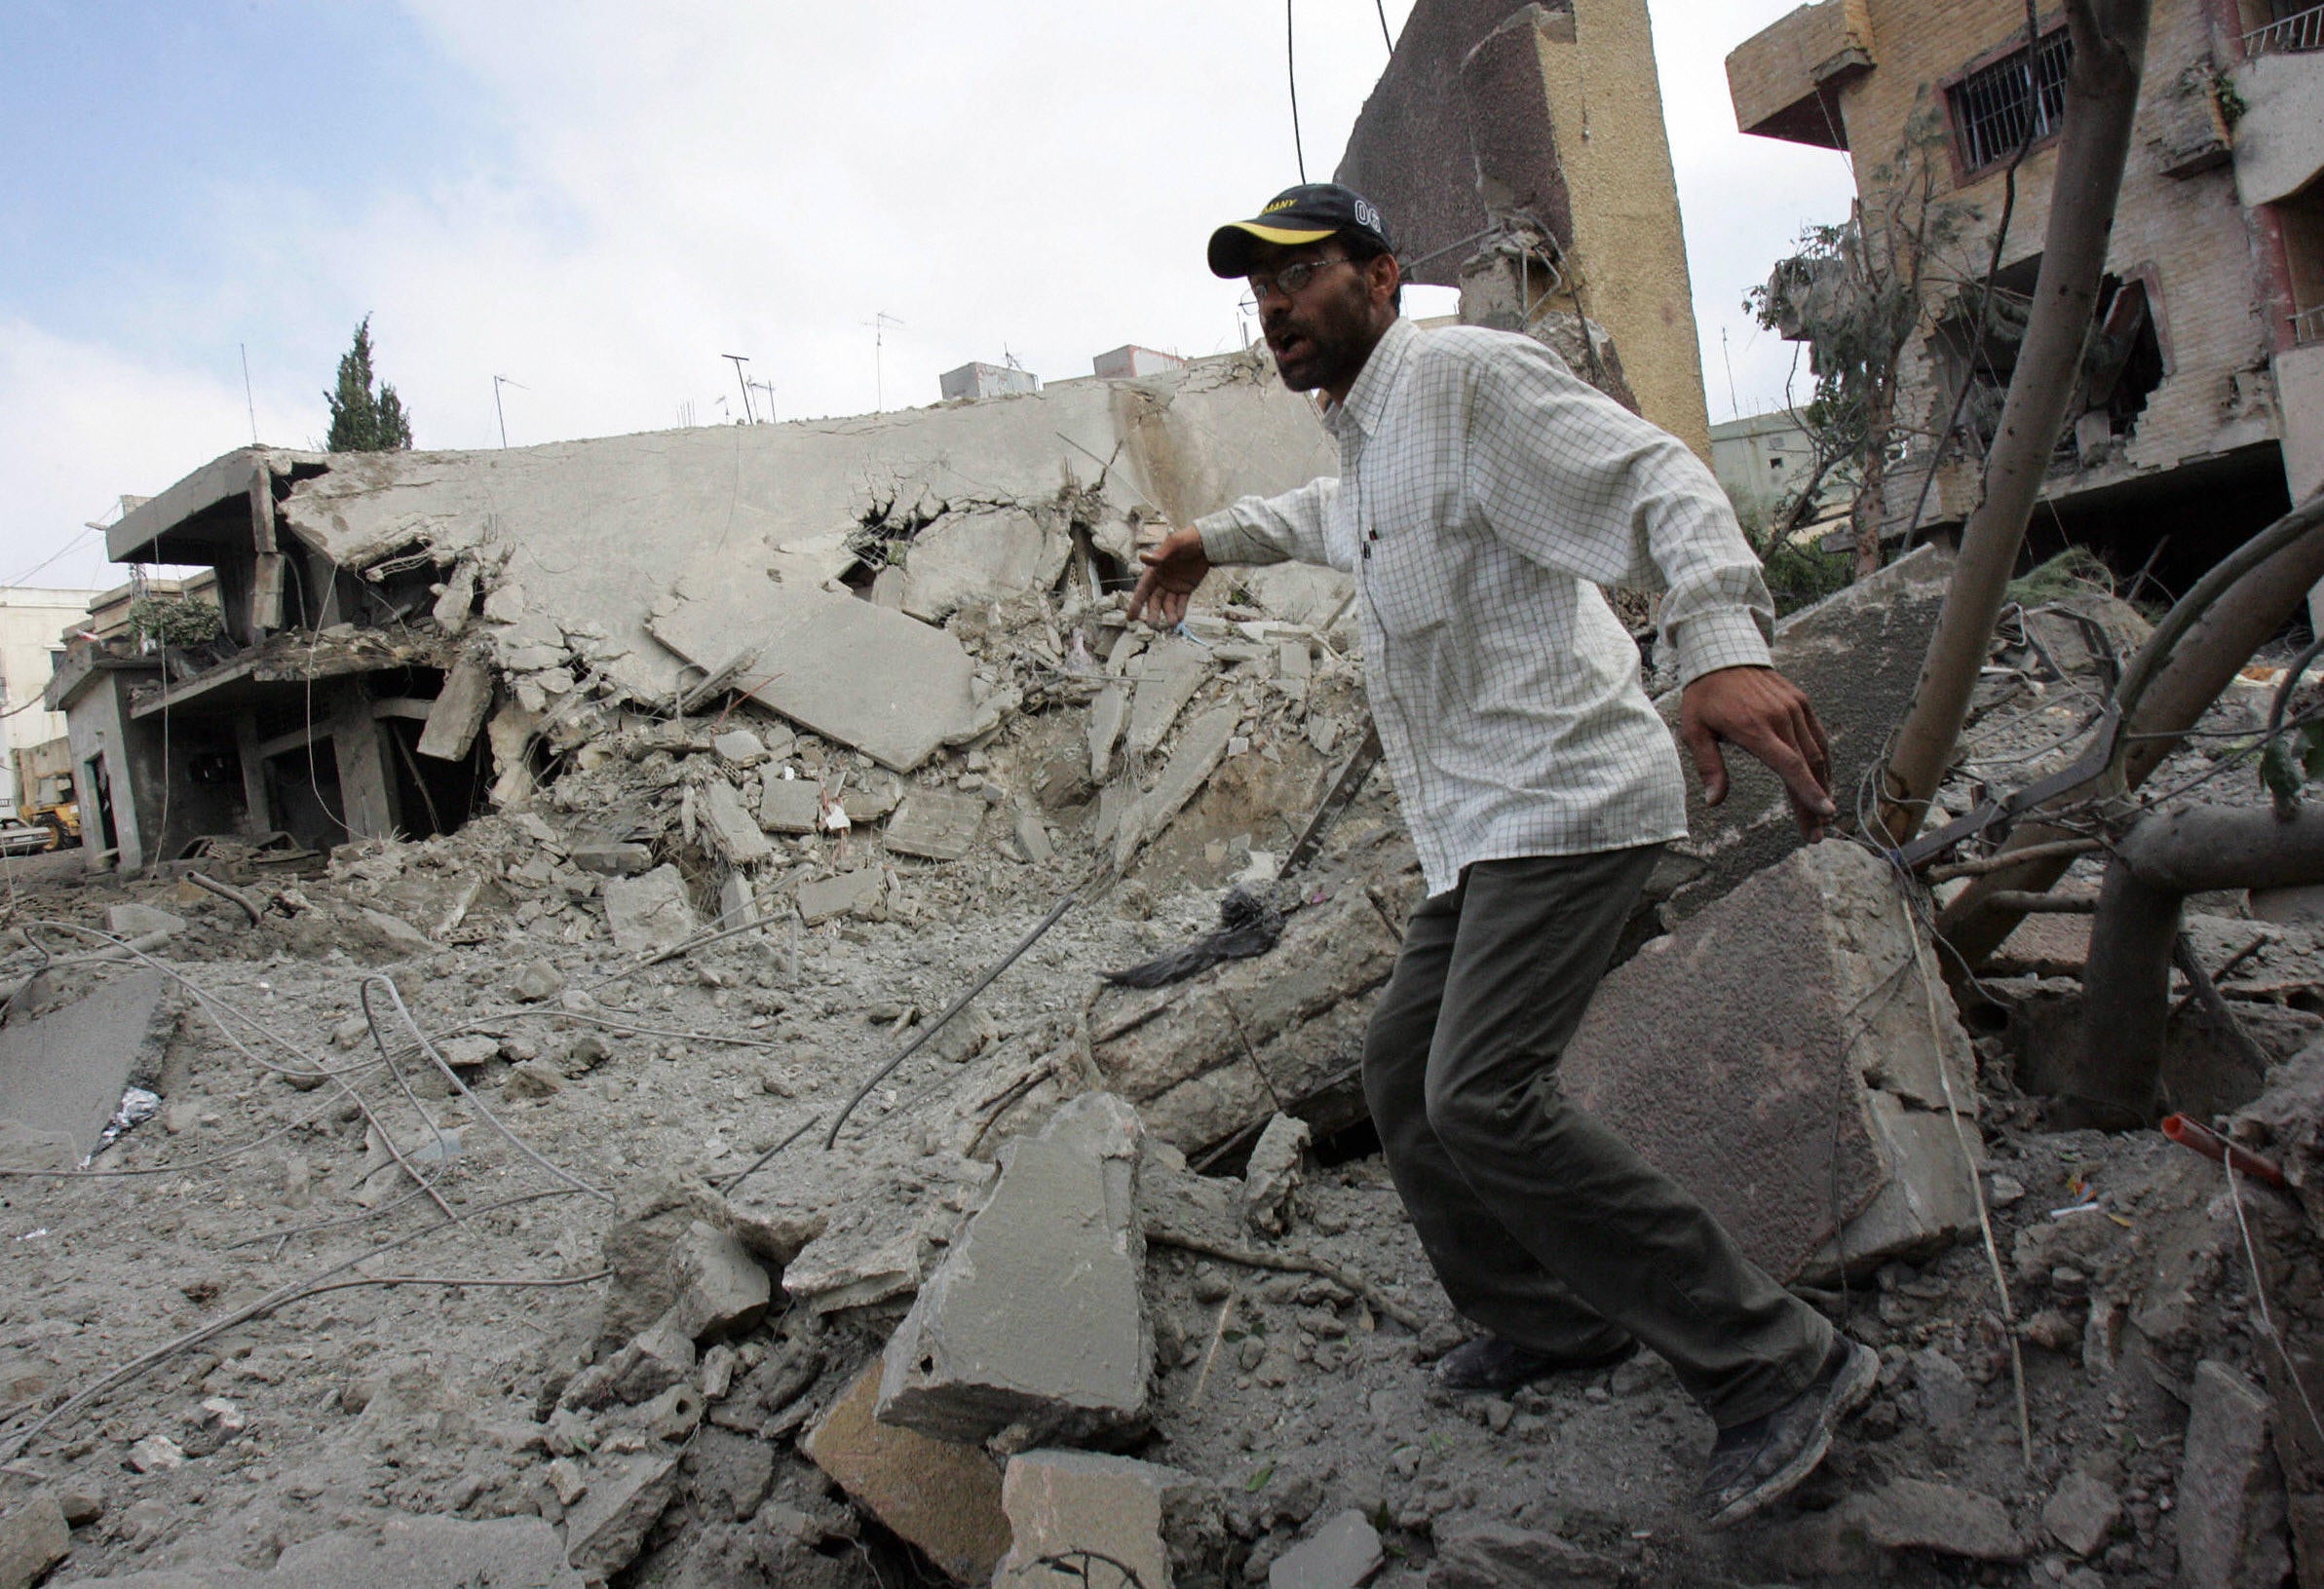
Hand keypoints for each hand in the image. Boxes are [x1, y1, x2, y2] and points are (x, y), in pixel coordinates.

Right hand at [1126, 525, 1211, 628]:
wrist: (1207, 542)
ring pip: (1168, 604)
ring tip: (1172, 623)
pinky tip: (1180, 618)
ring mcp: (1174, 585)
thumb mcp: (1173, 544)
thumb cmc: (1187, 539)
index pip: (1142, 590)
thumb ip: (1159, 555)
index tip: (1130, 618)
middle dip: (1153, 613)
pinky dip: (1180, 610)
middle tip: (1153, 625)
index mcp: (1154, 570)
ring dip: (1169, 614)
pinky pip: (1181, 602)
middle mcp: (1162, 580)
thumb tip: (1142, 557)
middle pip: (1154, 601)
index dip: (1136, 604)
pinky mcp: (1186, 588)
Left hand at [1679, 665, 1835, 840]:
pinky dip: (1823, 760)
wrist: (1723, 654)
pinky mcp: (1801, 702)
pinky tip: (1823, 781)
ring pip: (1818, 752)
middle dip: (1815, 802)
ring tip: (1822, 814)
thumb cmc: (1705, 696)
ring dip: (1823, 784)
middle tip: (1817, 833)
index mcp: (1754, 728)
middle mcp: (1780, 718)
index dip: (1808, 791)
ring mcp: (1794, 708)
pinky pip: (1818, 736)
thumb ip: (1709, 766)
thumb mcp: (1695, 730)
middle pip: (1807, 766)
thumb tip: (1714, 801)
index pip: (1789, 765)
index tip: (1824, 812)